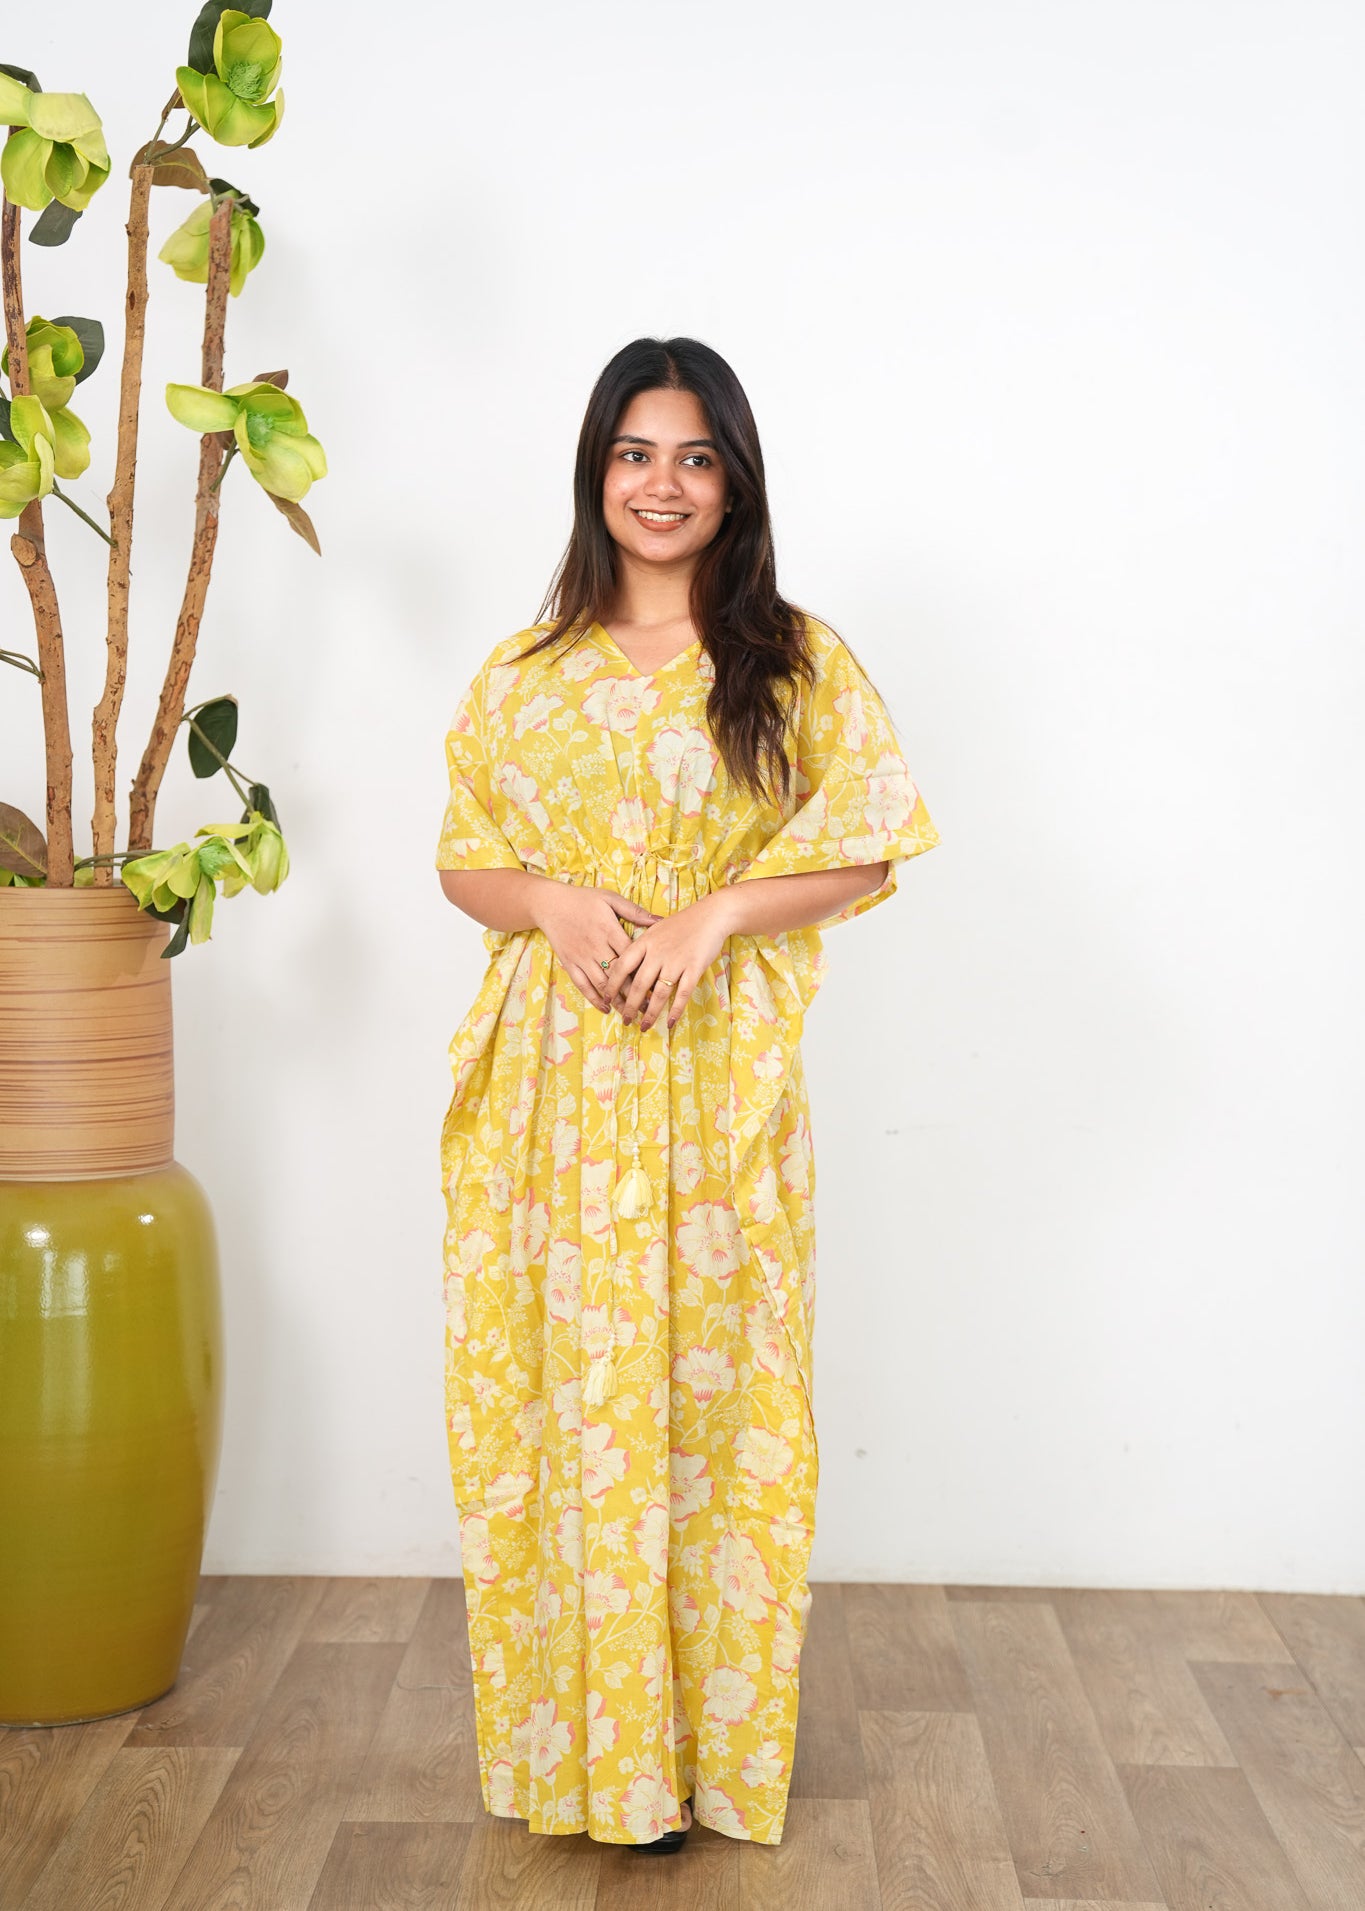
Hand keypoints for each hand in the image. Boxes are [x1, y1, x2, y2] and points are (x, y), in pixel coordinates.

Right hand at [531, 882, 660, 1015]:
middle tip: (649, 1008)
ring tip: (631, 1013)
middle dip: (634, 993)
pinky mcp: (570, 964)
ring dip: (617, 1000)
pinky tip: (606, 1008)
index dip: (644, 971)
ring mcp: (581, 957)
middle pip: (619, 974)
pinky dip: (594, 998)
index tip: (658, 984)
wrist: (550, 904)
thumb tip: (660, 921)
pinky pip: (582, 985)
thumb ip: (634, 912)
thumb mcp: (610, 899)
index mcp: (609, 930)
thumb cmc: (583, 899)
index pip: (630, 956)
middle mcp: (596, 947)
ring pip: (602, 983)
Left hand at [603, 891, 733, 1031]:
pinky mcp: (694, 968)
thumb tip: (624, 968)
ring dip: (650, 1013)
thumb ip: (641, 947)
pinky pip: (682, 994)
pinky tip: (670, 1022)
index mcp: (645, 942)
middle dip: (629, 1006)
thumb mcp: (654, 929)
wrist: (710, 916)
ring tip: (644, 1026)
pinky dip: (675, 1010)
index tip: (606, 999)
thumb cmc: (681, 923)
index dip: (612, 985)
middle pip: (638, 985)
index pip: (622, 966)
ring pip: (659, 993)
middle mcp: (658, 953)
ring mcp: (676, 961)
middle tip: (625, 1021)